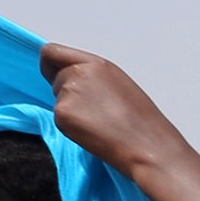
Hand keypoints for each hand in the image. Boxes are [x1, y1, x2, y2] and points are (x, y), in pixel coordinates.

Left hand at [37, 43, 193, 181]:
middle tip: (94, 111)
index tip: (54, 74)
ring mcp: (69, 93)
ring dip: (72, 111)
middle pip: (55, 78)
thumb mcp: (121, 86)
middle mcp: (79, 73)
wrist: (149, 148)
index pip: (52, 52)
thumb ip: (94, 77)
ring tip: (100, 123)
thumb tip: (76, 83)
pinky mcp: (62, 115)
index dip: (51, 65)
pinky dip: (72, 128)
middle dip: (67, 92)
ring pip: (57, 99)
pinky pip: (59, 119)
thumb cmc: (144, 123)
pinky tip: (95, 133)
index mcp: (97, 64)